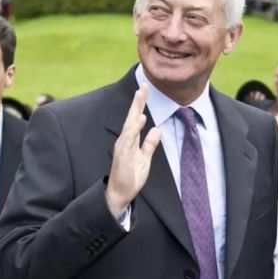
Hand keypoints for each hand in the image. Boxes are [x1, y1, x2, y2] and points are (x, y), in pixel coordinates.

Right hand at [104, 85, 161, 216]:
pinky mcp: (122, 155)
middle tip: (143, 86)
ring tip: (140, 97)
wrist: (121, 193)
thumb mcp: (145, 158)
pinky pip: (128, 140)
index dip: (141, 104)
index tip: (145, 89)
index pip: (136, 119)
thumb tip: (157, 129)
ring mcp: (123, 147)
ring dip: (134, 111)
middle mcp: (125, 140)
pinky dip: (133, 129)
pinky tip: (138, 120)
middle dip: (137, 102)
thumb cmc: (131, 176)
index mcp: (131, 140)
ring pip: (129, 125)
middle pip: (132, 117)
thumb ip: (149, 144)